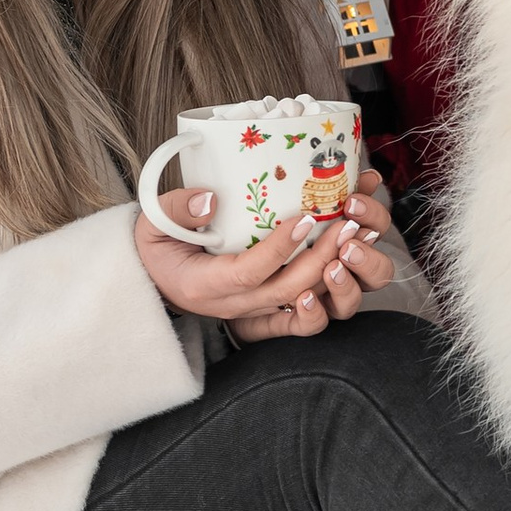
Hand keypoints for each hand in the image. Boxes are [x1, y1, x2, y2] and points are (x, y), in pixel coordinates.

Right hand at [135, 185, 395, 340]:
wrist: (155, 281)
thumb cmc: (156, 249)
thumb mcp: (152, 225)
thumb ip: (177, 210)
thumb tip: (211, 199)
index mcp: (204, 285)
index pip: (249, 272)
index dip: (279, 248)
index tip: (304, 218)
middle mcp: (233, 305)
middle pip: (287, 290)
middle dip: (321, 257)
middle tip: (346, 222)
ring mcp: (253, 311)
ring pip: (303, 303)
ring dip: (335, 273)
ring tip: (358, 234)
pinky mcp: (266, 309)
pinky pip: (305, 310)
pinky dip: (331, 287)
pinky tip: (352, 256)